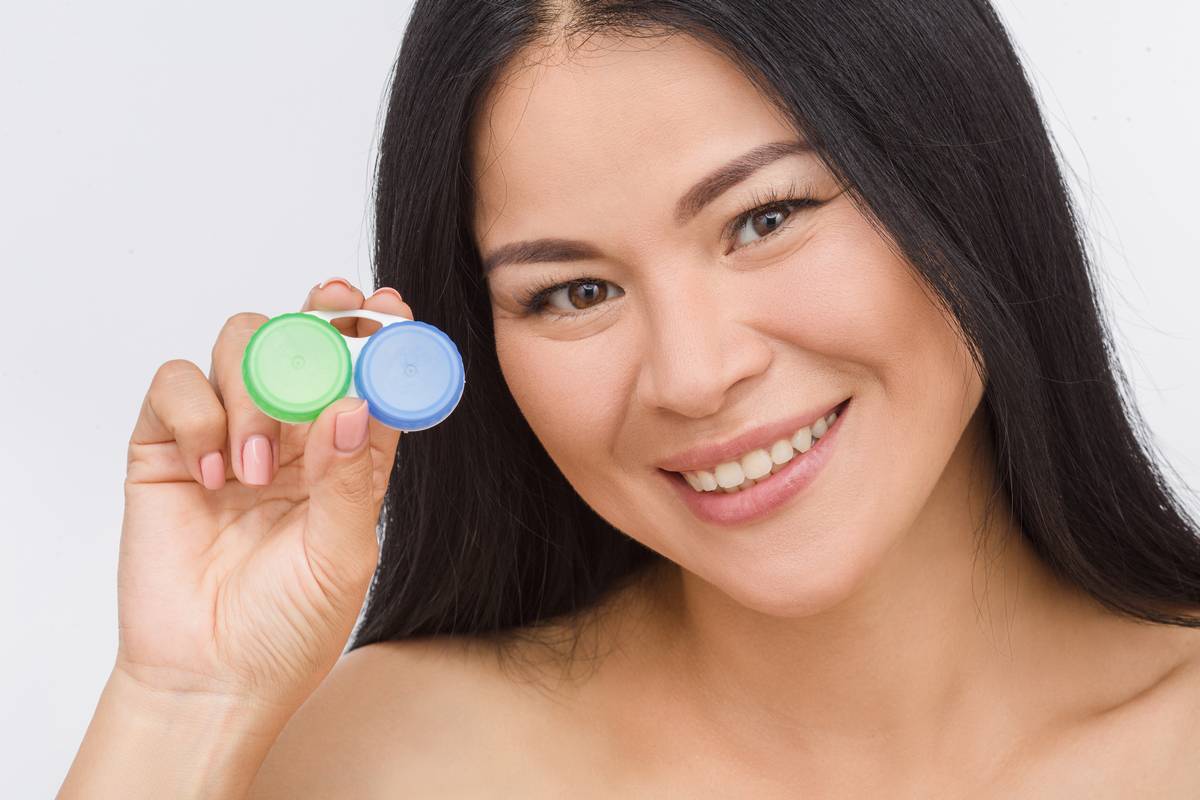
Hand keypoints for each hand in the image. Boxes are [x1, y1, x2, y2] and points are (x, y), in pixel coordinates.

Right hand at [115, 279, 412, 713]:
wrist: (211, 679)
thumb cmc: (288, 626)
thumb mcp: (342, 557)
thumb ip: (350, 481)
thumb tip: (353, 403)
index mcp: (345, 455)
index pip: (366, 374)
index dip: (380, 334)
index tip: (393, 306)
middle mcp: (291, 435)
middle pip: (302, 339)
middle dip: (320, 316)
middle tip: (335, 306)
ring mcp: (227, 435)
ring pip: (241, 344)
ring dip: (254, 390)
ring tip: (257, 470)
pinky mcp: (167, 447)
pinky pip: (174, 384)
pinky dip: (196, 414)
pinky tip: (212, 474)